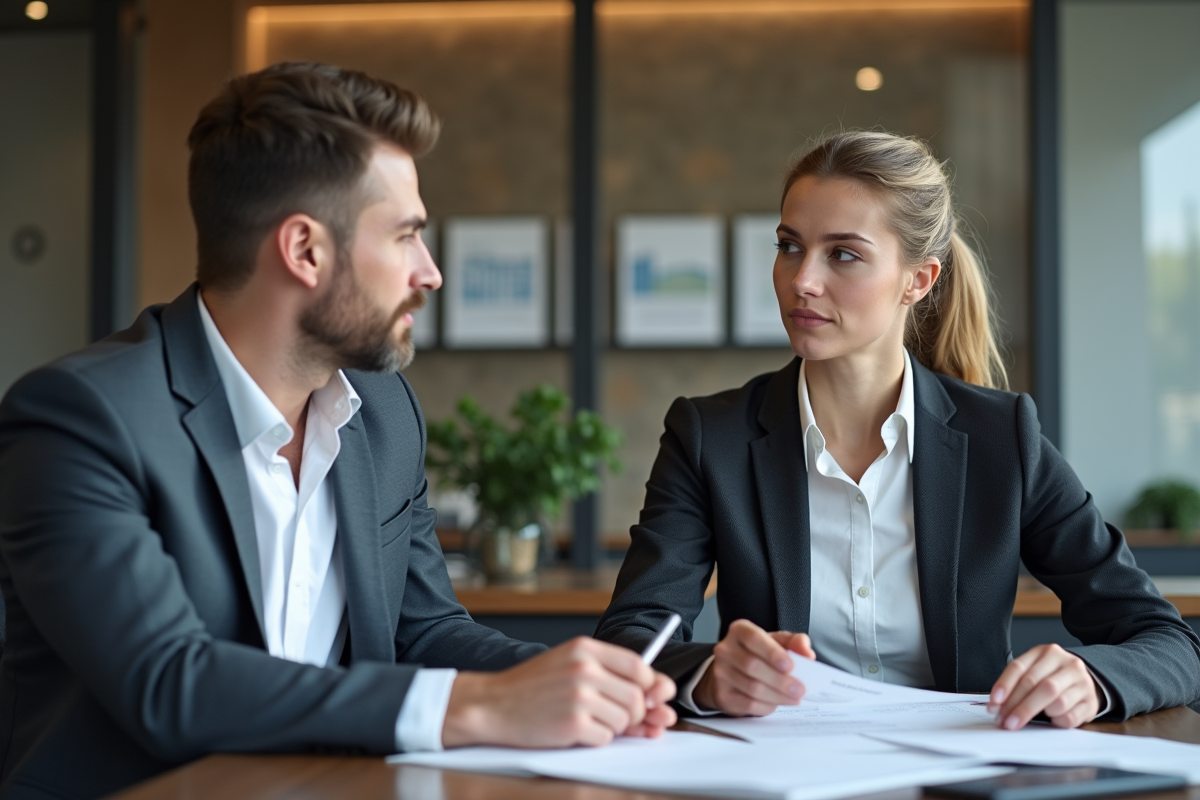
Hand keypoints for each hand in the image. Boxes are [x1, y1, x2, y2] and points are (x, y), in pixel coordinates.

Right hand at [441, 637, 676, 748]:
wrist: (492, 705)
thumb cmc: (532, 687)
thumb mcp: (568, 663)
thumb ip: (608, 671)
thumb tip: (656, 692)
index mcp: (585, 649)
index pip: (638, 666)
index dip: (649, 686)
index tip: (647, 697)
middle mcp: (584, 668)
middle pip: (637, 697)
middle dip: (632, 714)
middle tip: (613, 716)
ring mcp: (579, 696)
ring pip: (624, 719)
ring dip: (612, 728)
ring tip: (587, 721)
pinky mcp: (572, 723)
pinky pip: (605, 738)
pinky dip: (595, 740)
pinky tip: (575, 731)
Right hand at [692, 619, 814, 715]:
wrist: (731, 672)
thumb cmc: (759, 653)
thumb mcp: (777, 642)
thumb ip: (795, 643)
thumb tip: (808, 653)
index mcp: (740, 631)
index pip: (753, 638)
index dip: (772, 653)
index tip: (790, 666)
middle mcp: (725, 650)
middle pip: (752, 666)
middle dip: (780, 680)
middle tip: (799, 689)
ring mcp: (721, 673)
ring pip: (752, 687)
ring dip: (777, 695)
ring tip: (794, 698)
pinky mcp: (722, 694)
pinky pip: (748, 703)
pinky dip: (767, 706)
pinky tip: (777, 703)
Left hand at [989, 644, 1101, 729]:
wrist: (1084, 682)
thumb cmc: (1052, 677)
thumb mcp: (1034, 670)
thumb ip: (1016, 683)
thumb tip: (996, 706)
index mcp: (1047, 652)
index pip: (1020, 667)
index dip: (1004, 686)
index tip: (994, 703)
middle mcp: (1067, 664)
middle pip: (1038, 685)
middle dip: (1018, 706)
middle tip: (1005, 721)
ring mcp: (1082, 682)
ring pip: (1056, 701)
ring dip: (1037, 714)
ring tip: (1029, 718)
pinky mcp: (1091, 702)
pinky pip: (1070, 717)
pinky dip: (1056, 721)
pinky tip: (1051, 719)